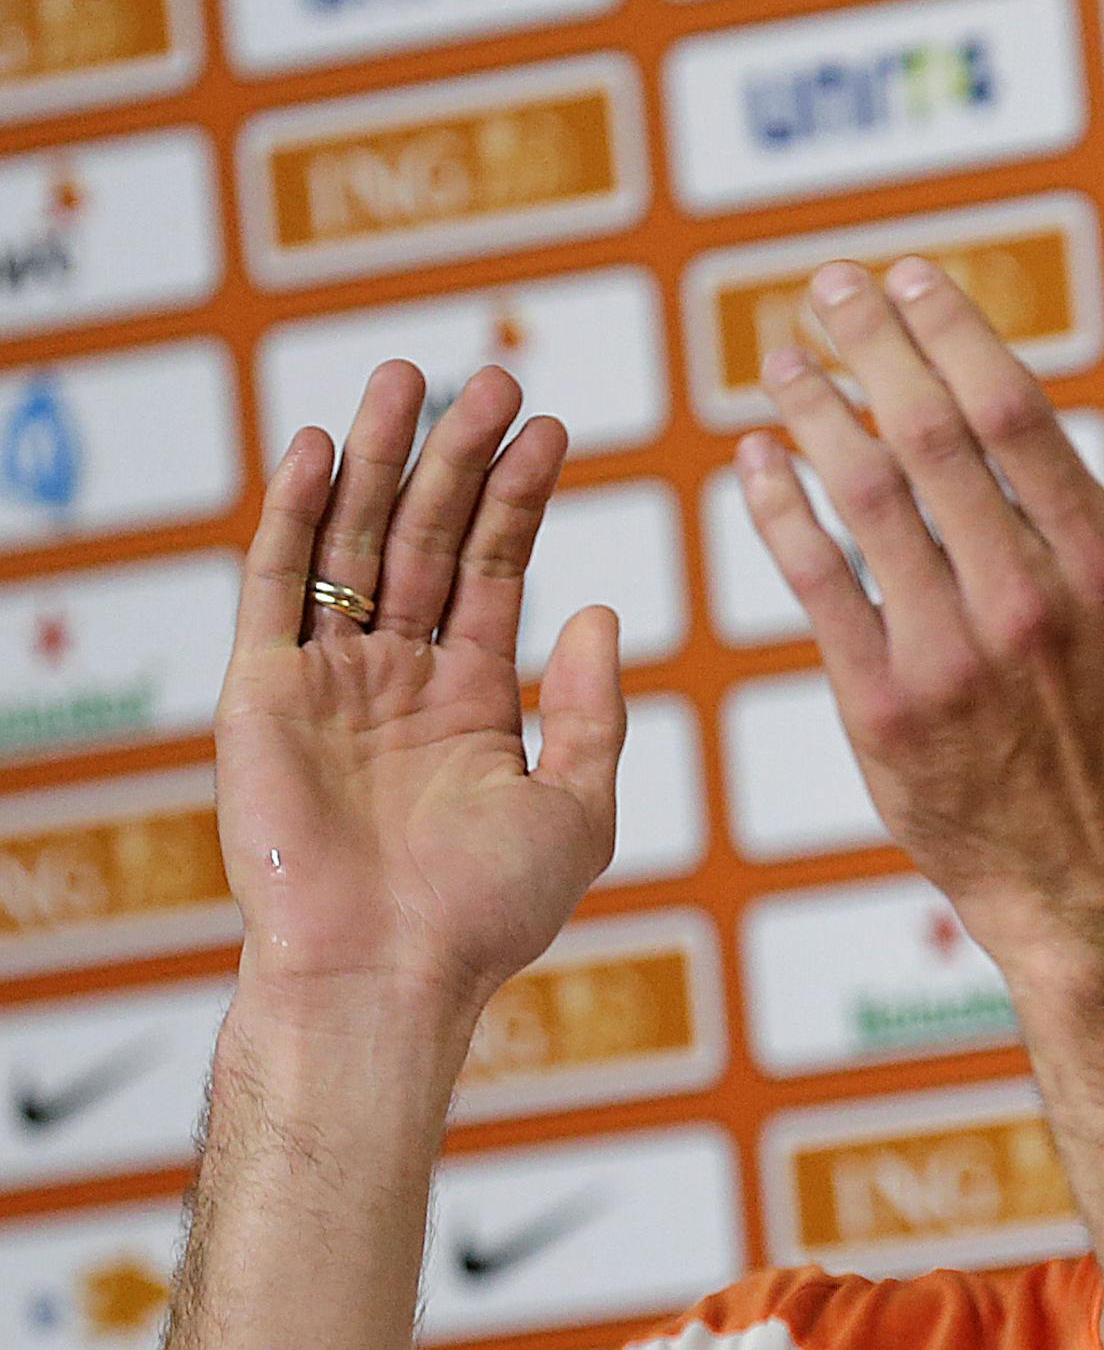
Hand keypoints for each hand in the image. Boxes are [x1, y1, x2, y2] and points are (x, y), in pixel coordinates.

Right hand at [213, 362, 626, 1008]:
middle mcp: (398, 680)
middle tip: (494, 376)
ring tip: (412, 377)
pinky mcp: (261, 693)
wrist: (389, 972)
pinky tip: (320, 447)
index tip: (555, 429)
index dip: (523, 499)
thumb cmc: (488, 913)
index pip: (496, 572)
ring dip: (381, 459)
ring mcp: (328, 681)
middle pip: (428, 538)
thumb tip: (596, 607)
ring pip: (351, 542)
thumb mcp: (580, 807)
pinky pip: (272, 587)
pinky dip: (290, 514)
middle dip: (460, 458)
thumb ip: (592, 708)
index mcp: (471, 702)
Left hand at [738, 256, 1103, 955]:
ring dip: (814, 414)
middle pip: (931, 437)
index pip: (1013, 413)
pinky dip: (780, 511)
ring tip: (782, 360)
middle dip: (870, 344)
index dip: (951, 331)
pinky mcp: (886, 711)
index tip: (909, 279)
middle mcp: (1029, 605)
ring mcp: (953, 659)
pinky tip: (757, 459)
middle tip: (829, 288)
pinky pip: (818, 586)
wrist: (1092, 876)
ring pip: (866, 500)